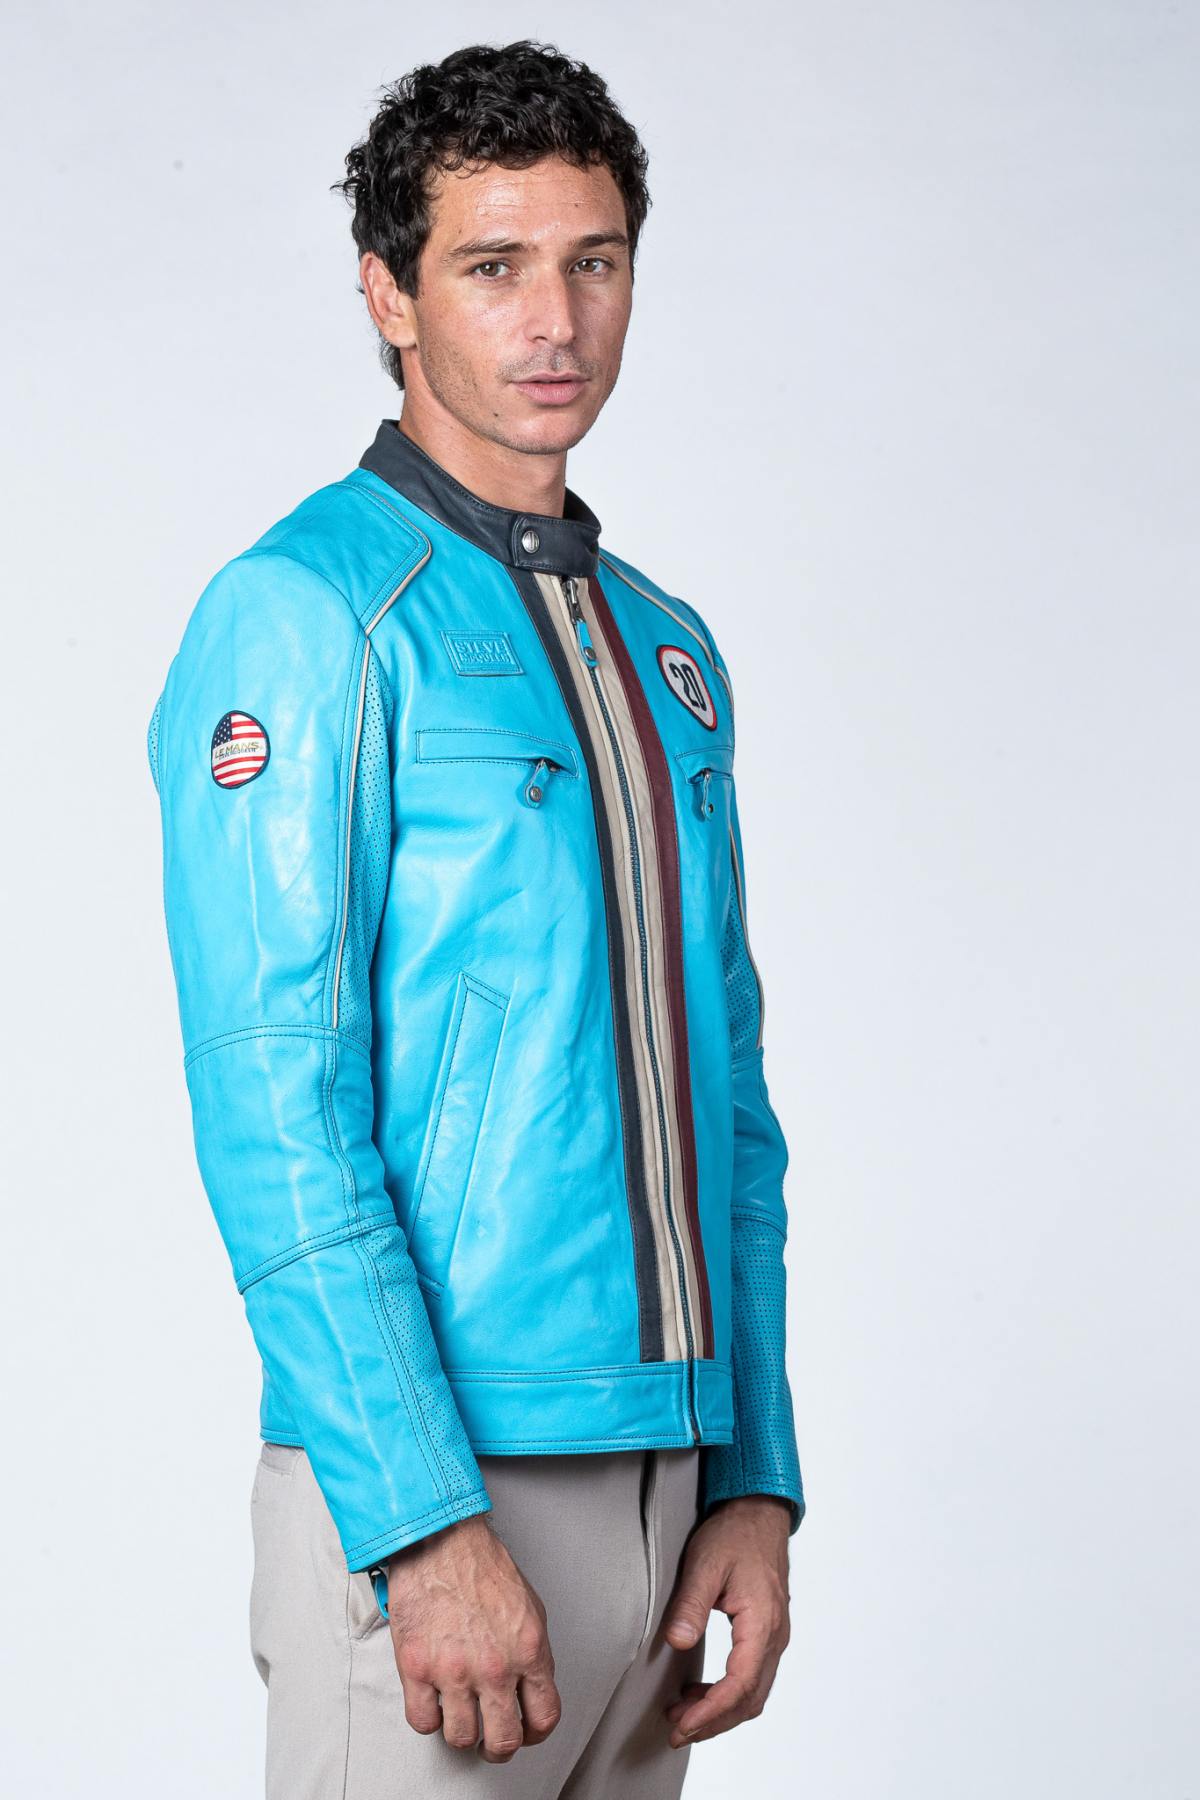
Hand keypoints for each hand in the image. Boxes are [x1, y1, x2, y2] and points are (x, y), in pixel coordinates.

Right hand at [381, 1513, 561, 1761]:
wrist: (441, 1540)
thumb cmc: (481, 1566)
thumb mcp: (529, 1608)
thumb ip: (532, 1653)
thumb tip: (531, 1687)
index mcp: (528, 1650)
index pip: (544, 1717)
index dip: (533, 1733)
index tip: (523, 1731)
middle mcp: (494, 1666)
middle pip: (503, 1740)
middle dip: (498, 1746)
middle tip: (490, 1738)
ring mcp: (454, 1670)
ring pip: (462, 1737)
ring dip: (462, 1731)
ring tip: (459, 1714)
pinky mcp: (417, 1668)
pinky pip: (423, 1721)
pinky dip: (428, 1717)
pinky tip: (433, 1699)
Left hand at [660, 1494, 791, 1747]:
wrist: (759, 1512)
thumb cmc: (735, 1534)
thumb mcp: (704, 1564)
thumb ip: (691, 1605)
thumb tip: (677, 1643)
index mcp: (762, 1622)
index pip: (739, 1685)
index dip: (711, 1712)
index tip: (683, 1726)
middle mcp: (775, 1636)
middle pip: (750, 1699)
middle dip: (713, 1722)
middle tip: (676, 1731)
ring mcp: (775, 1636)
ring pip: (754, 1692)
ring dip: (720, 1711)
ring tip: (682, 1715)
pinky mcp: (767, 1633)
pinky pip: (752, 1676)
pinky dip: (728, 1694)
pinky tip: (699, 1691)